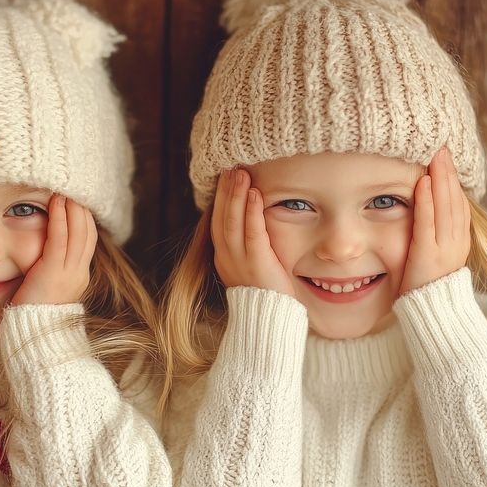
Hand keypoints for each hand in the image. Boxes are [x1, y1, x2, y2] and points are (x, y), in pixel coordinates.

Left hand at [11, 195, 96, 305]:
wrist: (33, 336)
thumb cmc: (32, 315)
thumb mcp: (47, 290)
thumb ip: (49, 271)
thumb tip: (42, 256)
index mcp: (79, 277)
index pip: (88, 240)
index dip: (84, 219)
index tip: (76, 201)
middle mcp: (79, 273)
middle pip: (87, 233)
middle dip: (80, 209)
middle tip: (71, 188)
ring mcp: (69, 273)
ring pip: (78, 232)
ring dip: (71, 208)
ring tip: (63, 189)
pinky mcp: (53, 272)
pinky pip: (60, 239)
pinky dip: (59, 218)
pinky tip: (55, 203)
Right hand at [210, 169, 294, 296]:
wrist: (269, 320)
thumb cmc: (267, 292)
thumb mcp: (251, 266)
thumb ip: (248, 245)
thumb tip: (253, 220)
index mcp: (223, 257)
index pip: (217, 222)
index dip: (220, 199)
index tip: (225, 177)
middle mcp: (227, 258)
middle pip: (221, 218)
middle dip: (225, 191)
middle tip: (230, 167)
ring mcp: (240, 262)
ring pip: (232, 222)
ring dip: (236, 196)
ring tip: (240, 173)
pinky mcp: (257, 264)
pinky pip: (252, 234)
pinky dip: (252, 212)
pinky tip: (255, 194)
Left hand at [399, 147, 470, 294]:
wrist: (431, 315)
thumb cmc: (425, 287)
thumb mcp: (434, 257)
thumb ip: (434, 236)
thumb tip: (424, 213)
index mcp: (460, 242)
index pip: (459, 204)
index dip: (454, 181)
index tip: (446, 159)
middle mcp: (457, 242)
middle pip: (455, 200)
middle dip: (449, 172)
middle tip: (441, 147)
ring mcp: (446, 249)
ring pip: (446, 207)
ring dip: (441, 179)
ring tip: (435, 156)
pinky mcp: (429, 256)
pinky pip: (429, 223)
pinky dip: (427, 202)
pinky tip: (424, 183)